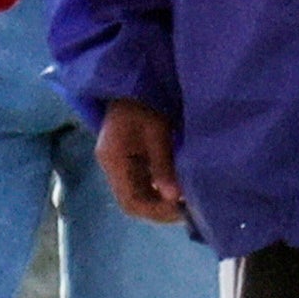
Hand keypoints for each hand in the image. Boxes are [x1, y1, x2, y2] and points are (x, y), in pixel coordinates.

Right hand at [96, 101, 188, 223]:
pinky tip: (175, 190)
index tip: (182, 209)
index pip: (131, 201)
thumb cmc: (144, 105)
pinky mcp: (126, 162)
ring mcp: (117, 166)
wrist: (131, 85)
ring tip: (184, 202)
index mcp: (114, 161)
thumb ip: (162, 164)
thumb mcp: (156, 133)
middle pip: (132, 203)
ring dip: (159, 203)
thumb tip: (174, 197)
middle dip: (159, 211)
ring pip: (136, 197)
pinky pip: (140, 186)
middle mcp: (111, 168)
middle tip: (187, 210)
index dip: (156, 211)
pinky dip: (157, 193)